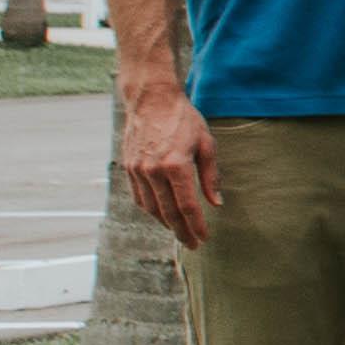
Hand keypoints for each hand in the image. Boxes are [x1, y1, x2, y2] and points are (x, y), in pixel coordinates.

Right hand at [114, 87, 218, 246]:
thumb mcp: (206, 144)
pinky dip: (151, 210)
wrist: (151, 100)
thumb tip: (216, 204)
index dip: (196, 225)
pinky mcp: (128, 167)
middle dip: (181, 231)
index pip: (187, 206)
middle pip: (168, 212)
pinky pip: (139, 197)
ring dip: (165, 223)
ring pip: (151, 207)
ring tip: (179, 231)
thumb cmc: (184, 120)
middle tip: (192, 244)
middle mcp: (153, 171)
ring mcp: (137, 170)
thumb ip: (211, 176)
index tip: (203, 238)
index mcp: (176, 165)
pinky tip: (162, 215)